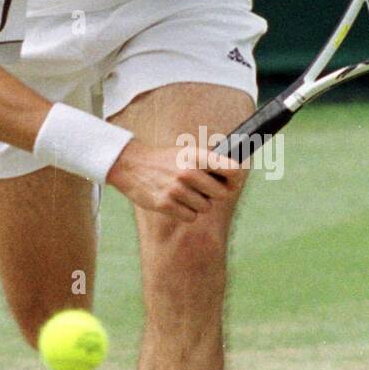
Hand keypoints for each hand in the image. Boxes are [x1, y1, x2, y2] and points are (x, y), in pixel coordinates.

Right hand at [107, 139, 239, 221]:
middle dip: (214, 194)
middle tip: (202, 189)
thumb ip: (210, 163)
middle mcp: (188, 172)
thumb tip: (237, 178)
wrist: (132, 165)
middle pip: (221, 194)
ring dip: (198, 204)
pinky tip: (176, 202)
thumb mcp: (187, 152)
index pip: (232, 170)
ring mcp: (176, 189)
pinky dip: (186, 213)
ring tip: (184, 193)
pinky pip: (191, 217)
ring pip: (205, 207)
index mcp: (196, 155)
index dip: (235, 179)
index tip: (231, 183)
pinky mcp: (165, 204)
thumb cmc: (165, 160)